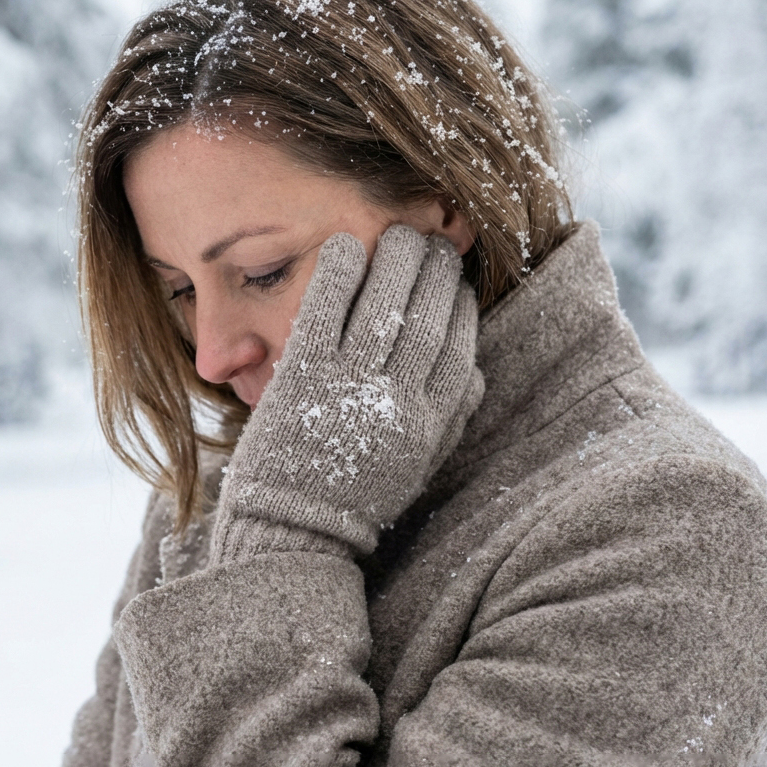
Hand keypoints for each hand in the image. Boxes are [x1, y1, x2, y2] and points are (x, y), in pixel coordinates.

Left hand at [211, 225, 483, 559]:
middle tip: (435, 241)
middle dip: (437, 272)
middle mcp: (396, 403)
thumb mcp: (414, 468)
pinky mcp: (303, 377)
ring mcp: (349, 388)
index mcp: (428, 425)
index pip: (459, 350)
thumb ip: (447, 422)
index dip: (462, 308)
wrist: (290, 534)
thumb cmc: (352, 499)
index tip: (458, 282)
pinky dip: (340, 273)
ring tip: (399, 232)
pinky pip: (326, 312)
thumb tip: (477, 376)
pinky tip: (346, 244)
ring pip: (385, 307)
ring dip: (396, 260)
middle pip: (428, 320)